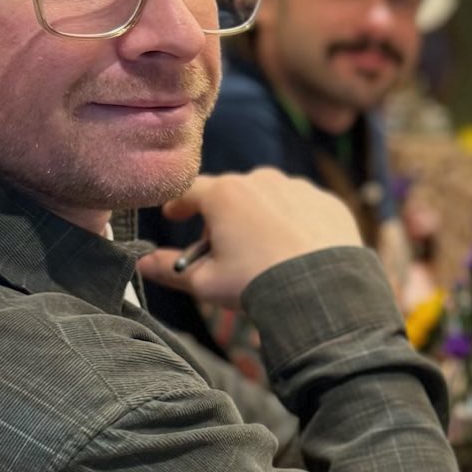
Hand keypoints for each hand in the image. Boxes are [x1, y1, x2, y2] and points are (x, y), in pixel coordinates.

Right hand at [139, 170, 362, 306]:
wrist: (322, 291)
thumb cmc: (257, 284)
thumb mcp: (205, 282)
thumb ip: (170, 269)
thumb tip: (142, 263)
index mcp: (225, 194)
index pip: (191, 189)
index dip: (179, 203)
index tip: (174, 215)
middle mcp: (262, 180)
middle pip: (232, 193)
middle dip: (222, 215)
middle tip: (222, 245)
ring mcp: (299, 188)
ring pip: (270, 198)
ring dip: (260, 216)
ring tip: (262, 250)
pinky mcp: (329, 203)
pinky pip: (304, 208)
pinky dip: (296, 223)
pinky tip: (296, 250)